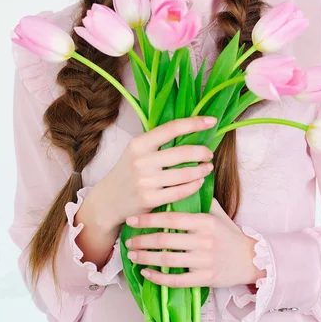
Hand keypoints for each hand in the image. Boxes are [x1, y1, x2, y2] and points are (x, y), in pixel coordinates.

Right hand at [94, 116, 215, 230]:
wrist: (108, 200)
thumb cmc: (129, 170)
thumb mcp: (137, 150)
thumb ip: (158, 141)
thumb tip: (191, 128)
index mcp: (139, 143)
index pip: (171, 128)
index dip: (194, 123)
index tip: (212, 121)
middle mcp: (141, 160)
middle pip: (182, 152)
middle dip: (202, 152)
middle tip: (210, 153)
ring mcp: (145, 181)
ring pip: (184, 174)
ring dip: (201, 170)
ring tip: (208, 167)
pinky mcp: (149, 199)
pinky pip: (180, 191)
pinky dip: (194, 185)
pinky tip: (199, 181)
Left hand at [124, 198, 266, 287]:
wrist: (249, 258)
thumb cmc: (229, 233)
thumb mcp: (217, 212)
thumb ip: (200, 198)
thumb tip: (181, 180)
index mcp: (204, 221)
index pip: (171, 219)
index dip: (149, 219)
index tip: (132, 219)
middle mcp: (203, 241)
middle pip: (165, 240)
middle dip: (142, 240)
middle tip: (127, 240)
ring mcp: (204, 261)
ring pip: (167, 260)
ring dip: (146, 258)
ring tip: (132, 255)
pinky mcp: (204, 278)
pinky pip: (176, 280)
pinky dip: (159, 277)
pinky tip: (146, 273)